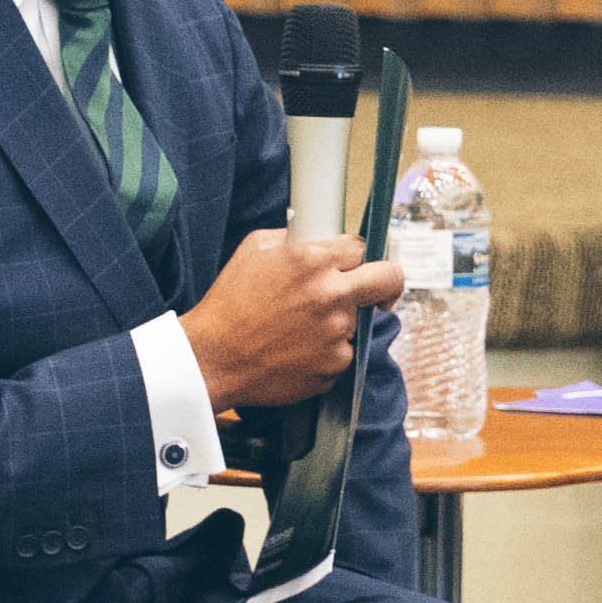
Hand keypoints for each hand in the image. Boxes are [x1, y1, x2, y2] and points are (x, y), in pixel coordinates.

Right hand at [183, 227, 404, 410]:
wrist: (214, 358)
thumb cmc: (229, 303)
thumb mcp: (253, 249)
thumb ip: (293, 238)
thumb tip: (316, 237)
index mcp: (313, 259)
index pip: (361, 247)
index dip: (356, 255)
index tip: (354, 263)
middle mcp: (332, 295)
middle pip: (388, 280)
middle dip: (387, 283)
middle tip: (378, 291)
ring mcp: (336, 333)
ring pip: (356, 321)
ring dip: (336, 322)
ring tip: (297, 329)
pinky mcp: (334, 365)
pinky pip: (341, 353)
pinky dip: (325, 352)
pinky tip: (295, 351)